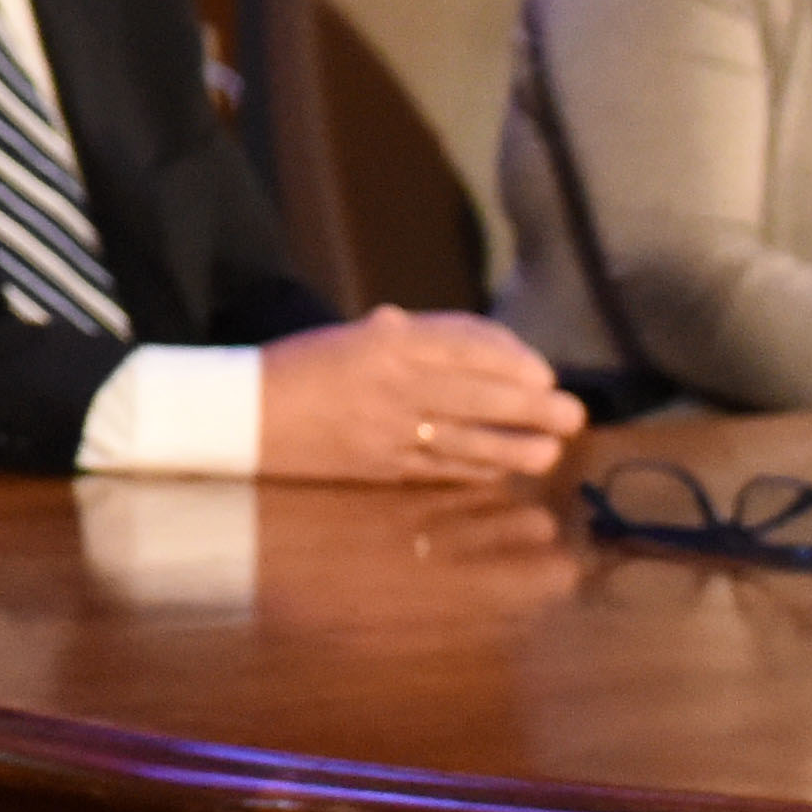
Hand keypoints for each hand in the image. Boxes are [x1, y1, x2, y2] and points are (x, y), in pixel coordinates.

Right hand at [251, 307, 590, 483]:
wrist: (240, 416)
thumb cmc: (294, 369)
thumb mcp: (347, 337)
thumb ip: (399, 336)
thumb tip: (451, 338)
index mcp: (384, 344)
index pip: (462, 347)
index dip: (509, 359)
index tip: (542, 370)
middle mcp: (391, 386)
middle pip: (476, 395)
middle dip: (529, 404)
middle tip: (572, 411)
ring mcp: (387, 432)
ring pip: (465, 440)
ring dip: (513, 446)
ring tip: (551, 451)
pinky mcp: (378, 468)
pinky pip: (437, 471)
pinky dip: (472, 472)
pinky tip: (500, 474)